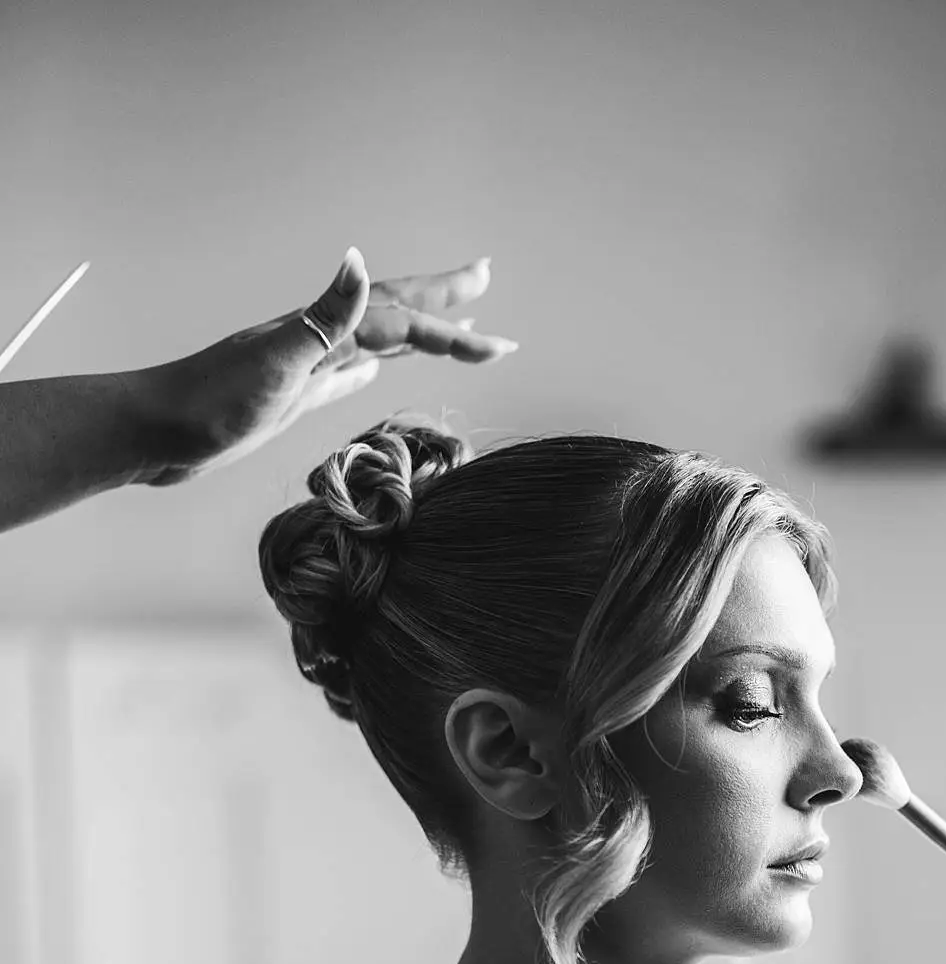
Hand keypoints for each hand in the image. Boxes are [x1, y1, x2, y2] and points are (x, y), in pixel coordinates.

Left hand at [129, 246, 515, 484]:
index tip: (500, 343)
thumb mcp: (275, 360)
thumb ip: (322, 317)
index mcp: (319, 330)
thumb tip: (356, 260)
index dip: (451, 328)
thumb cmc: (209, 404)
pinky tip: (372, 369)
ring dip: (414, 331)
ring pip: (374, 341)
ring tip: (450, 324)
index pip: (400, 320)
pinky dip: (366, 367)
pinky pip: (341, 374)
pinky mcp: (289, 395)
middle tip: (486, 278)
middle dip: (442, 301)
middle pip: (392, 313)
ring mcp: (304, 366)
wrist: (156, 431)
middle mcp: (316, 339)